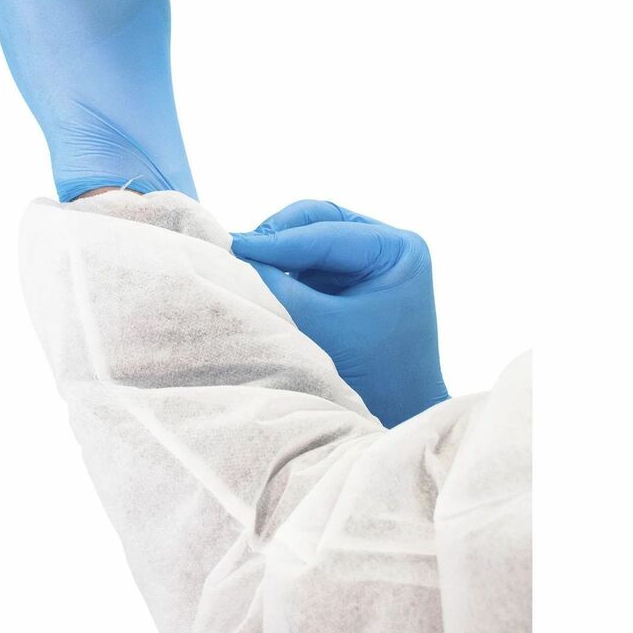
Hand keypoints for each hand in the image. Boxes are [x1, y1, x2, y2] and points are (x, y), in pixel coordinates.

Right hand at [231, 200, 447, 426]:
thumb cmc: (373, 377)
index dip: (275, 240)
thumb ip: (279, 287)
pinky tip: (259, 275)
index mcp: (398, 250)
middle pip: (317, 219)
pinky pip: (307, 256)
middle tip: (236, 251)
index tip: (232, 245)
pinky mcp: (349, 275)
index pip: (326, 233)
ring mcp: (368, 258)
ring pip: (308, 233)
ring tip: (243, 263)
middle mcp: (387, 244)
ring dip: (276, 248)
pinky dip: (282, 263)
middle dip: (276, 235)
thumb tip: (236, 253)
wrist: (400, 413)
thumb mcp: (322, 326)